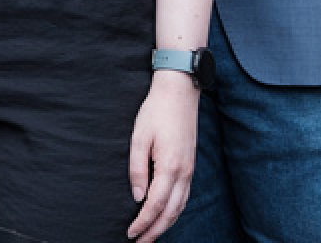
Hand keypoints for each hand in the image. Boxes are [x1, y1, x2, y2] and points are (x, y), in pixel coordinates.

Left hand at [126, 71, 198, 241]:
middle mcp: (183, 174)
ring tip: (151, 235)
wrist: (179, 92)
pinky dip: (174, 212)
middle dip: (154, 231)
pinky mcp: (190, 166)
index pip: (154, 206)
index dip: (142, 223)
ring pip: (179, 208)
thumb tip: (137, 197)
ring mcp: (190, 171)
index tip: (130, 233)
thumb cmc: (156, 112)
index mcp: (169, 167)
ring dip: (165, 225)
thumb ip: (137, 169)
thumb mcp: (139, 137)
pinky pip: (184, 197)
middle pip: (170, 213)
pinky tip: (165, 215)